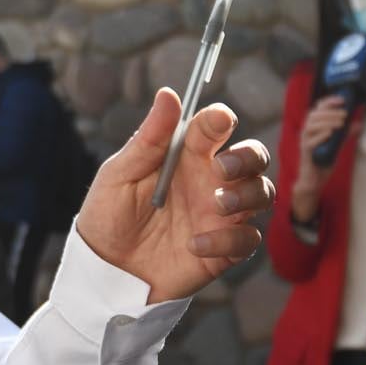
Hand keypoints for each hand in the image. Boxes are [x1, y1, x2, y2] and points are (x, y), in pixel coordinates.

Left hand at [75, 89, 272, 302]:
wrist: (103, 270)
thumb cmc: (107, 216)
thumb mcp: (119, 175)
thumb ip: (148, 139)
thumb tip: (168, 94)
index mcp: (183, 157)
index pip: (215, 129)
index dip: (221, 120)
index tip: (217, 121)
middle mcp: (208, 182)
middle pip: (253, 158)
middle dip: (248, 157)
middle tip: (220, 169)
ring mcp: (219, 215)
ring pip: (262, 193)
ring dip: (247, 195)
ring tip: (216, 204)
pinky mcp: (223, 249)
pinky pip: (247, 240)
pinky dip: (228, 240)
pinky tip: (194, 245)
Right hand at [292, 95, 348, 210]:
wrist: (315, 179)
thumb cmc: (324, 160)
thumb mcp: (337, 144)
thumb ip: (345, 134)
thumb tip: (358, 124)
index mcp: (313, 127)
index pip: (317, 109)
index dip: (328, 102)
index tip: (342, 100)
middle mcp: (306, 132)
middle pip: (313, 115)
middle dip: (329, 112)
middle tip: (345, 114)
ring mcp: (304, 142)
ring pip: (310, 127)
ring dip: (326, 122)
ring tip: (340, 123)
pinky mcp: (305, 153)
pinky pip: (310, 142)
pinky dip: (320, 136)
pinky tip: (331, 134)